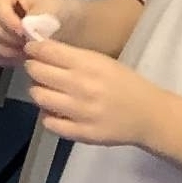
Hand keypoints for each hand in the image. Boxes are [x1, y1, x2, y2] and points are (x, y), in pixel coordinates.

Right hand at [0, 0, 72, 66]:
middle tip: (27, 46)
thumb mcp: (55, 11)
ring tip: (25, 53)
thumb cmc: (57, 14)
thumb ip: (39, 18)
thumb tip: (25, 28)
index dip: (8, 20)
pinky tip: (17, 58)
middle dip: (6, 37)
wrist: (63, 29)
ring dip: (3, 49)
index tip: (25, 34)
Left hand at [24, 38, 167, 147]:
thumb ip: (72, 57)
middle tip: (38, 70)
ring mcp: (80, 112)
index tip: (31, 50)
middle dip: (33, 68)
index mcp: (88, 64)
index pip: (47, 51)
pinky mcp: (81, 133)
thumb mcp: (102, 62)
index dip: (33, 49)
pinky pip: (49, 123)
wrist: (150, 115)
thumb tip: (40, 51)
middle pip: (37, 72)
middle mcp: (81, 86)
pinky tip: (57, 112)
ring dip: (38, 91)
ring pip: (39, 96)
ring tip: (48, 91)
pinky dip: (48, 116)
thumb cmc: (125, 84)